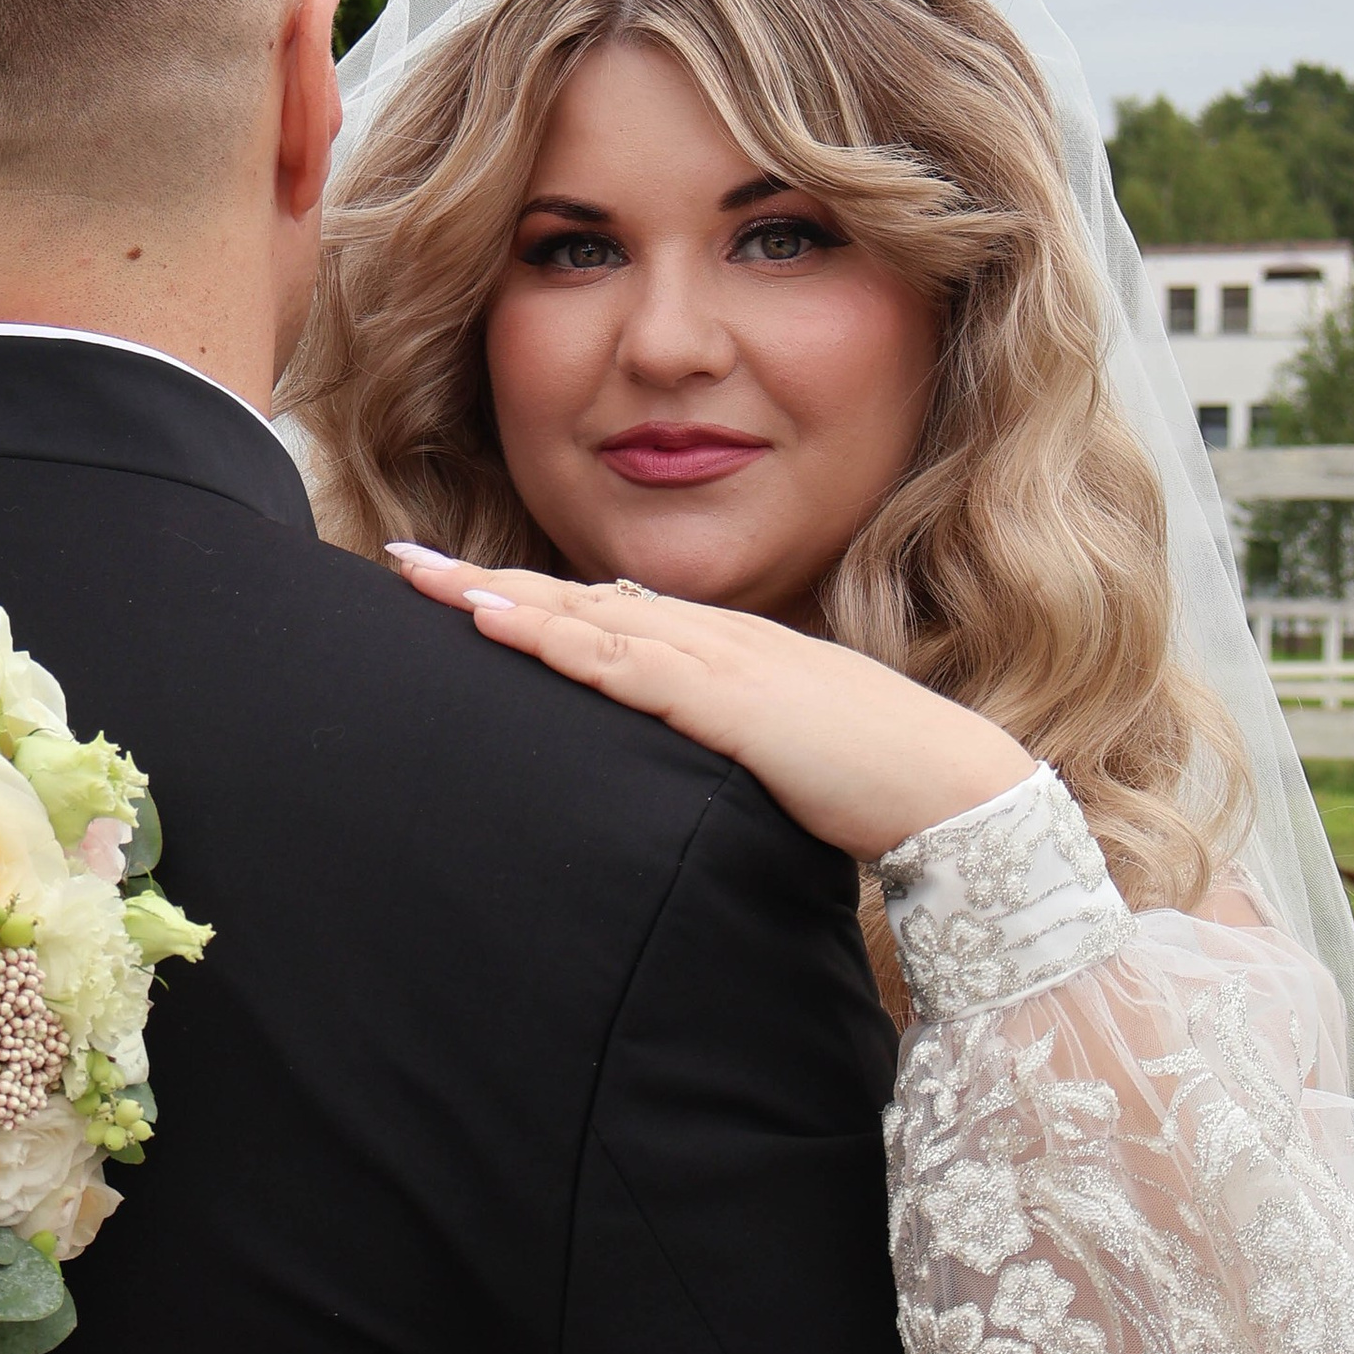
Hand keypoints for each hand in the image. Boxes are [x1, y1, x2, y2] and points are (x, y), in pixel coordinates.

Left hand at [387, 547, 1034, 861]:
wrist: (951, 789)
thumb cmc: (875, 784)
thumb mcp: (778, 758)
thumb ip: (722, 753)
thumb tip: (671, 776)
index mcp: (725, 654)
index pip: (606, 616)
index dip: (529, 601)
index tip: (458, 591)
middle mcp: (713, 640)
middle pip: (577, 600)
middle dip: (485, 582)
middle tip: (401, 565)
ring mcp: (720, 663)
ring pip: (585, 619)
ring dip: (496, 598)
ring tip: (422, 581)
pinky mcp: (727, 701)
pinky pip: (623, 662)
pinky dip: (554, 638)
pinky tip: (497, 622)